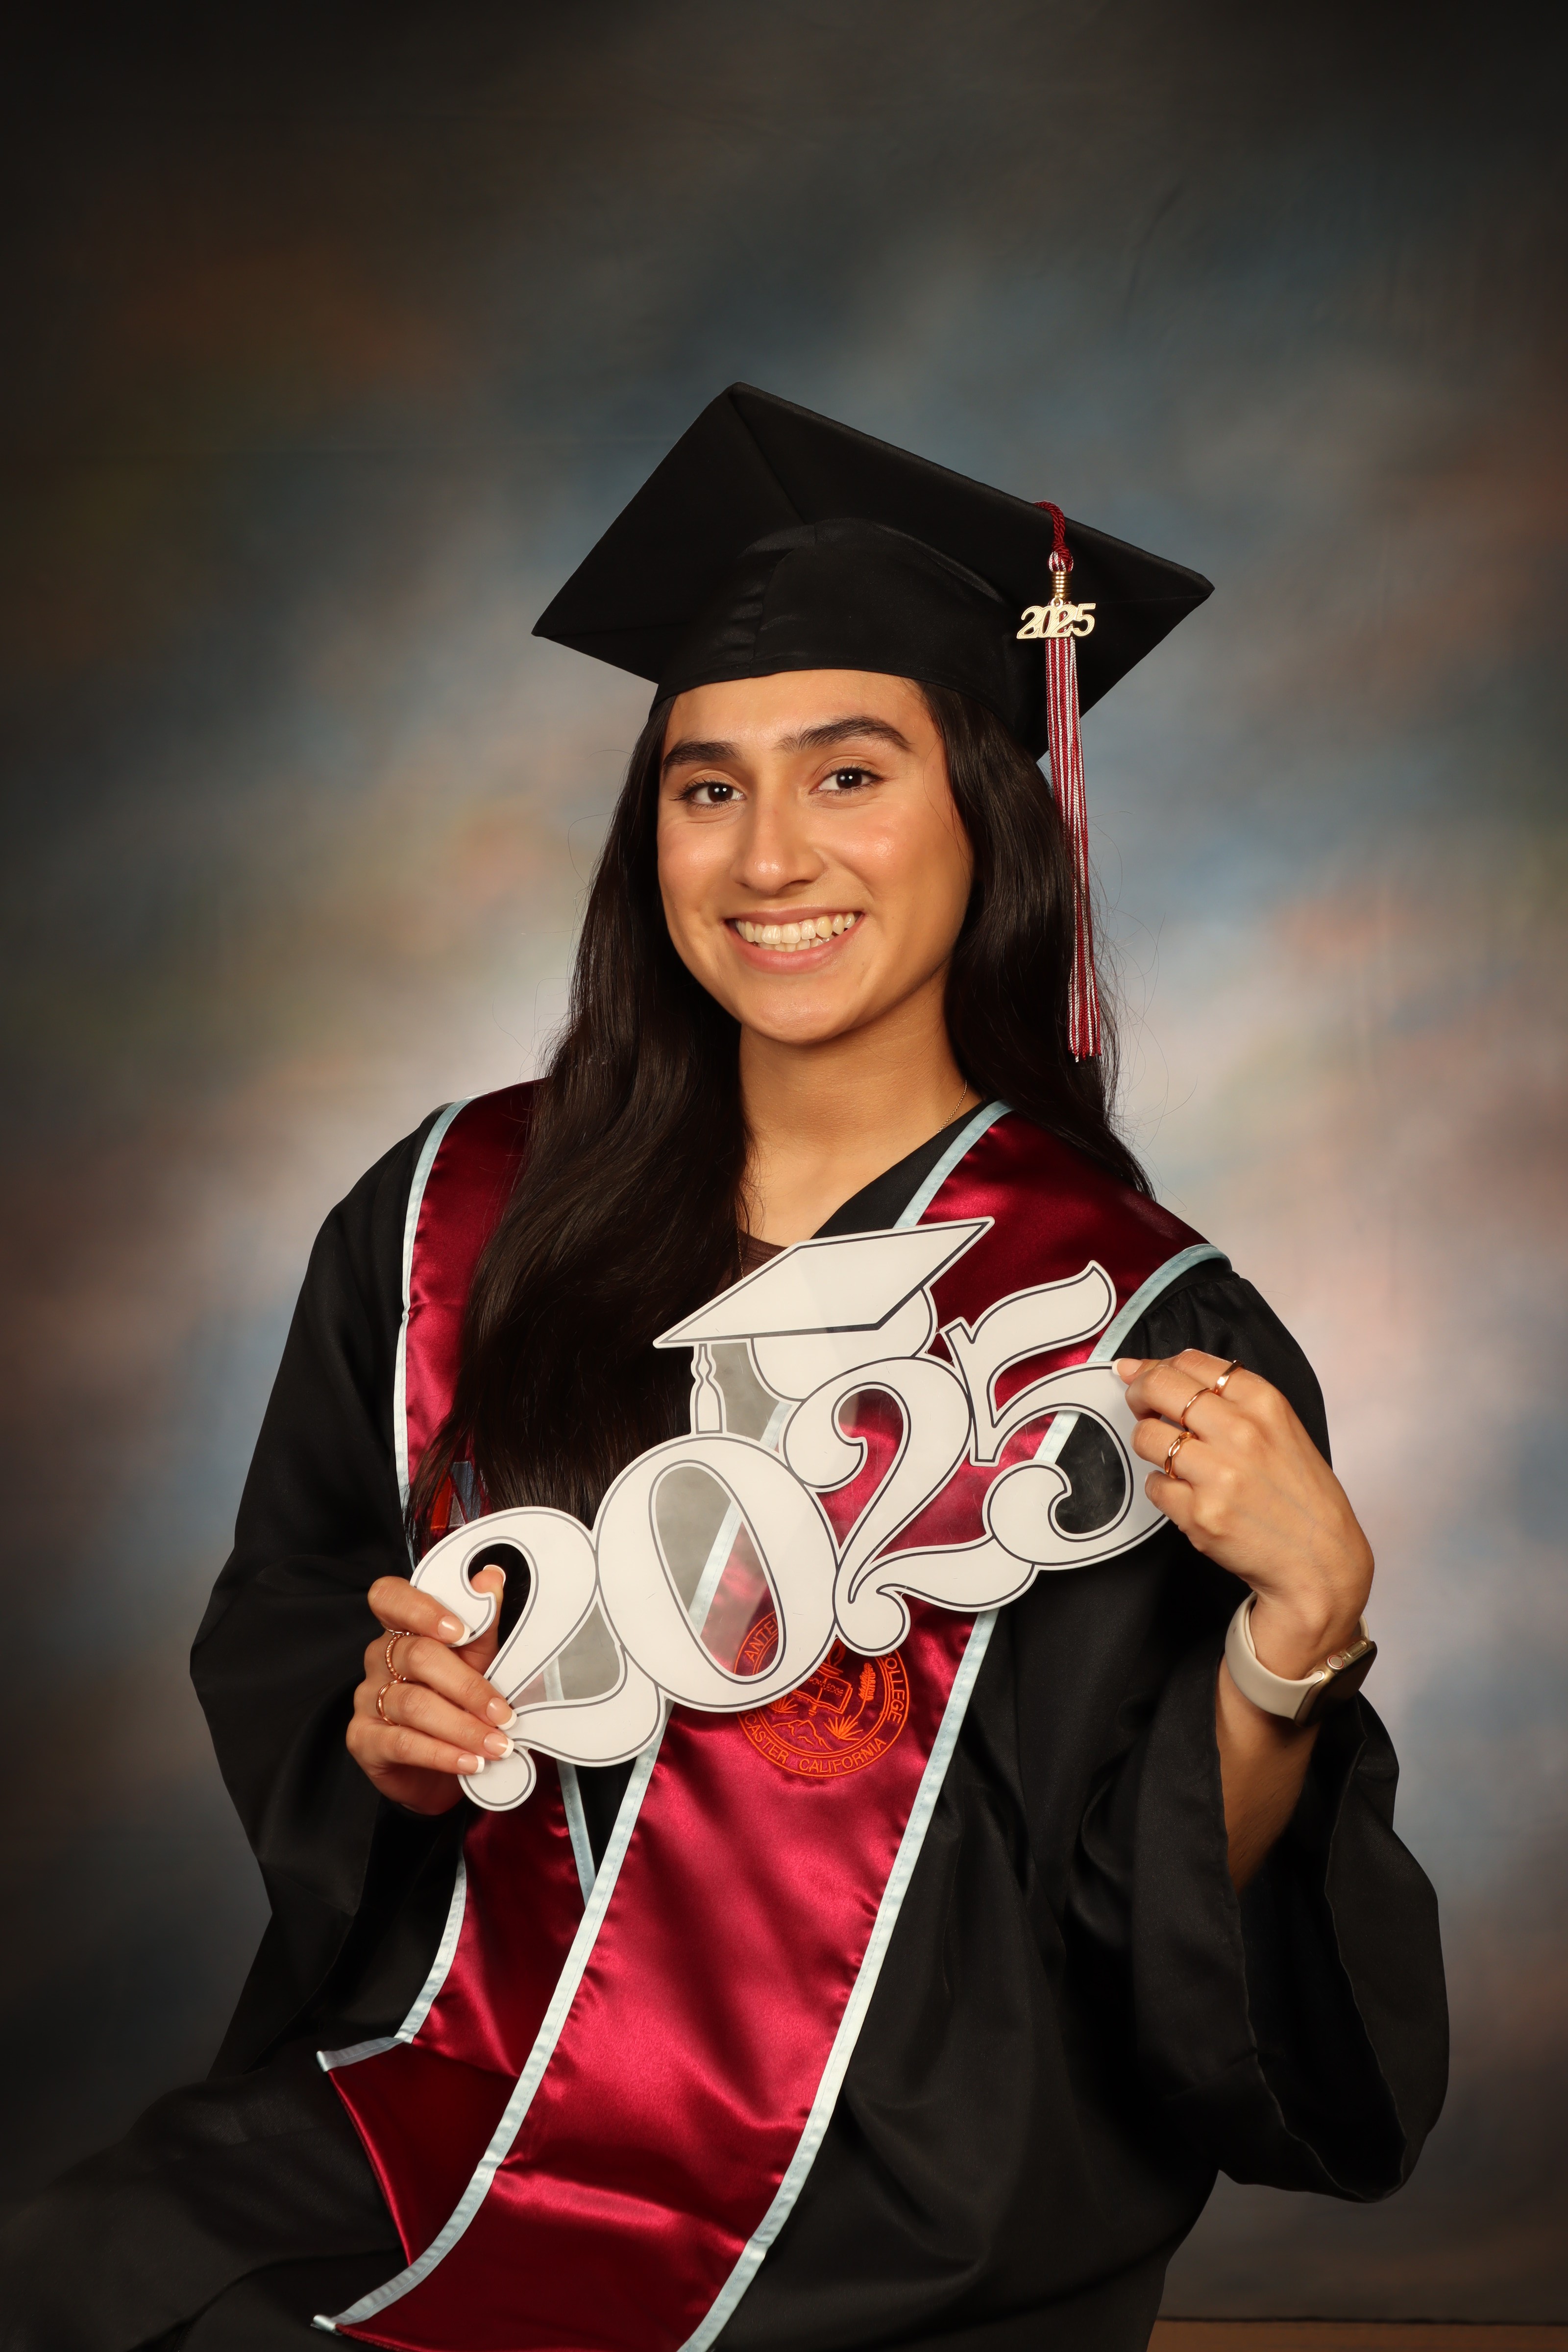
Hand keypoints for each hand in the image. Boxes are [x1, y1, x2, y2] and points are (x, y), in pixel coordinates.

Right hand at [346, 1568, 515, 1815]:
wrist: (438, 1771)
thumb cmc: (456, 1705)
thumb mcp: (477, 1663)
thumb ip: (481, 1624)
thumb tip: (490, 1577)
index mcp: (403, 1629)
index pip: (391, 1597)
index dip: (422, 1609)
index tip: (460, 1629)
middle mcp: (380, 1658)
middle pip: (418, 1656)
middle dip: (468, 1687)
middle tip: (503, 1713)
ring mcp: (367, 1697)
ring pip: (413, 1704)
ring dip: (462, 1727)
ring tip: (496, 1744)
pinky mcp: (363, 1738)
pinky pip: (402, 1742)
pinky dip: (441, 1753)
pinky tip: (469, 1762)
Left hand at [1116, 1350, 1373, 1679]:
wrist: (1319, 1561)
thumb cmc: (1298, 1495)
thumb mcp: (1279, 1428)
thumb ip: (1224, 1396)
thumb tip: (1144, 1369)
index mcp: (1264, 1403)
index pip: (1189, 1361)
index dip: (1158, 1367)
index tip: (1148, 1377)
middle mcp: (1241, 1433)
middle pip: (1158, 1388)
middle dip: (1139, 1394)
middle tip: (1142, 1407)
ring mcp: (1218, 1474)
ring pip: (1147, 1437)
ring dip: (1151, 1446)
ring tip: (1174, 1459)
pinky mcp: (1200, 1513)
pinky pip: (1153, 1485)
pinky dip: (1162, 1488)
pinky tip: (1188, 1493)